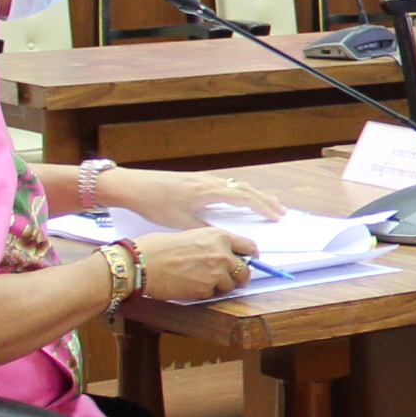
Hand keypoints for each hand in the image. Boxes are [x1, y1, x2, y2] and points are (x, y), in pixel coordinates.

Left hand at [107, 167, 281, 228]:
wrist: (133, 185)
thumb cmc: (154, 203)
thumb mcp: (180, 222)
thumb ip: (203, 228)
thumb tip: (222, 237)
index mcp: (208, 192)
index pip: (244, 198)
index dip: (263, 208)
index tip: (277, 217)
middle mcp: (209, 182)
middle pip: (245, 189)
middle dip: (265, 200)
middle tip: (281, 211)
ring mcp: (203, 179)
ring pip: (236, 185)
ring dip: (254, 195)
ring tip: (267, 203)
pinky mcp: (196, 179)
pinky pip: (226, 184)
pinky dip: (240, 191)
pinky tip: (239, 196)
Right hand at [129, 225, 256, 302]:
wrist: (143, 263)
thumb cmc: (161, 247)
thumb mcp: (193, 235)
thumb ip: (214, 244)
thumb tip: (229, 255)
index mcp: (219, 236)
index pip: (249, 247)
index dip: (251, 257)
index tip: (250, 262)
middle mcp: (222, 254)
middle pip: (245, 271)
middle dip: (239, 277)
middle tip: (231, 280)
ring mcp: (215, 273)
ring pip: (230, 285)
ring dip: (220, 286)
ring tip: (200, 280)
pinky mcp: (206, 290)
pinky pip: (213, 294)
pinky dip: (205, 292)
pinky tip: (190, 285)